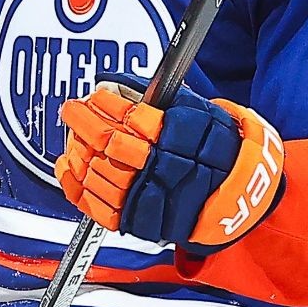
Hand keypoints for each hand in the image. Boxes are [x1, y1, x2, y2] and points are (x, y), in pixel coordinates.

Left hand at [56, 80, 284, 253]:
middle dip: (83, 122)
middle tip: (71, 110)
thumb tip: (111, 84)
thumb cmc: (215, 147)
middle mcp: (165, 167)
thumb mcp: (195, 110)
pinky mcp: (142, 221)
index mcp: (180, 136)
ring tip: (74, 137)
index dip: (105, 104)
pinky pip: (101, 208)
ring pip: (101, 174)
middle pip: (110, 144)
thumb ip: (154, 97)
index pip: (130, 117)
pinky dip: (78, 187)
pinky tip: (69, 168)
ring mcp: (153, 197)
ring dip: (80, 152)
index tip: (92, 96)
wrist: (238, 193)